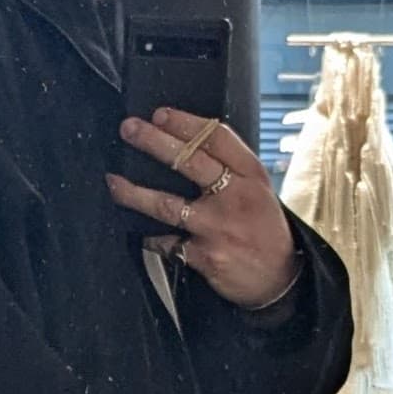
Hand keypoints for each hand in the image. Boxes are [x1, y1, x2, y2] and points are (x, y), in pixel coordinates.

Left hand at [107, 108, 303, 309]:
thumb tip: (186, 145)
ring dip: (134, 192)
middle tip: (129, 129)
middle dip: (154, 142)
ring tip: (113, 182)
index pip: (216, 138)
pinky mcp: (204, 256)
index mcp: (250, 175)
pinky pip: (166, 243)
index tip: (160, 114)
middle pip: (188, 161)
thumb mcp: (259, 190)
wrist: (279, 279)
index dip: (185, 123)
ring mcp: (217, 228)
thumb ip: (230, 169)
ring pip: (166, 204)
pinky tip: (139, 230)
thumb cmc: (265, 230)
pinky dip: (150, 237)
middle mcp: (234, 197)